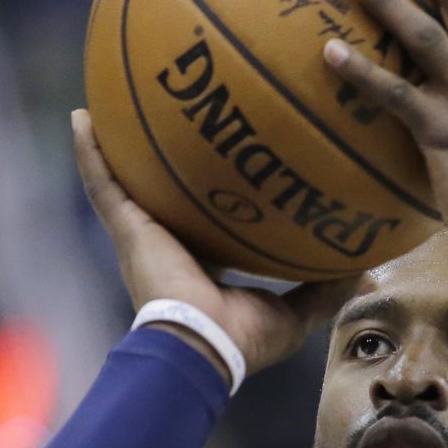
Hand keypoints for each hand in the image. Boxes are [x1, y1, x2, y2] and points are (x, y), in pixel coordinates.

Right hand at [72, 109, 362, 380]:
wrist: (203, 348)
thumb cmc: (244, 340)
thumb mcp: (294, 312)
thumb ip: (326, 289)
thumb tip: (366, 271)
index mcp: (206, 261)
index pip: (210, 220)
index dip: (218, 194)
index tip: (233, 163)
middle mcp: (173, 242)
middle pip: (167, 191)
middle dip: (168, 158)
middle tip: (180, 112)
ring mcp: (145, 234)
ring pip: (127, 179)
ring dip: (118, 143)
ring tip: (114, 100)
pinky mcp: (128, 228)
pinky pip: (103, 183)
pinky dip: (89, 151)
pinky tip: (80, 116)